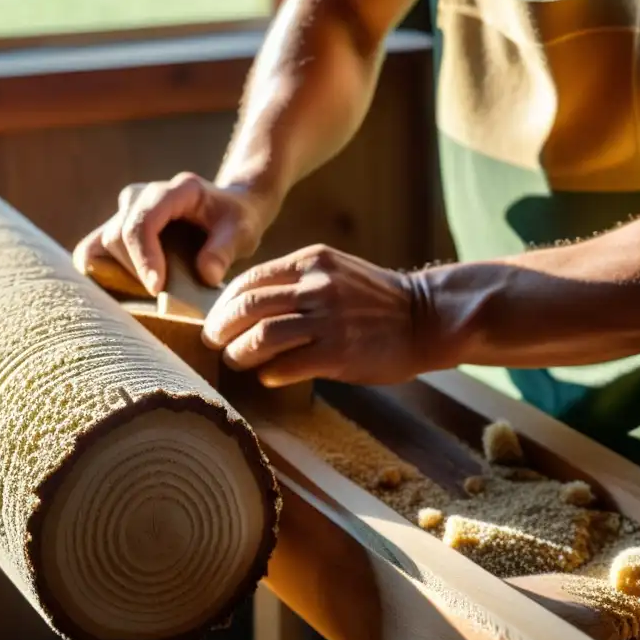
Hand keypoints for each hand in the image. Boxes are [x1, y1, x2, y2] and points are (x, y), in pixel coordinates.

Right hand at [74, 172, 277, 294]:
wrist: (227, 210)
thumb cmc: (236, 220)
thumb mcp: (243, 231)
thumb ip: (225, 250)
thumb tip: (206, 275)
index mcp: (176, 190)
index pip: (143, 221)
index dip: (144, 257)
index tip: (157, 289)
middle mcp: (141, 195)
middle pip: (117, 236)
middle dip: (135, 273)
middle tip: (163, 296)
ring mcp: (124, 211)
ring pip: (96, 246)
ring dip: (114, 276)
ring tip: (145, 293)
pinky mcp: (114, 228)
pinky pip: (92, 254)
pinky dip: (102, 277)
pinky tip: (126, 294)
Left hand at [202, 244, 421, 386]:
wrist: (426, 318)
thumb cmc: (376, 300)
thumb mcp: (335, 272)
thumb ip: (296, 282)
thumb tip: (248, 307)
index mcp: (312, 262)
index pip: (250, 281)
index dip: (224, 304)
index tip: (217, 320)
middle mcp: (316, 286)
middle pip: (247, 307)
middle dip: (221, 328)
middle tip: (213, 343)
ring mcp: (327, 320)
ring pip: (261, 336)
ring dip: (240, 353)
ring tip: (236, 361)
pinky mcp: (338, 352)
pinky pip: (286, 365)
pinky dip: (269, 373)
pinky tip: (268, 376)